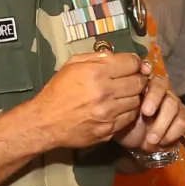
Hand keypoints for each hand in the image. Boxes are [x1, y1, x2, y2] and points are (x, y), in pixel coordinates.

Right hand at [30, 53, 151, 150]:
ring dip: (133, 96)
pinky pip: (129, 117)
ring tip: (124, 95)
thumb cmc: (58, 91)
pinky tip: (119, 108)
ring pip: (136, 100)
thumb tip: (116, 56)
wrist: (46, 122)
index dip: (135, 63)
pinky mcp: (109, 129)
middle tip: (132, 80)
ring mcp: (108, 113)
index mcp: (96, 72)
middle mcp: (105, 92)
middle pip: (138, 82)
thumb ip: (96, 57)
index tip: (134, 66)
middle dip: (138, 79)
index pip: (132, 63)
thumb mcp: (72, 65)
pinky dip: (128, 111)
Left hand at [118, 80, 184, 150]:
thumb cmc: (123, 124)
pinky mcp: (181, 118)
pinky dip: (173, 132)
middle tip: (147, 115)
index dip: (152, 93)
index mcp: (144, 86)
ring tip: (151, 139)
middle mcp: (159, 91)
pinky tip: (162, 142)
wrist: (133, 142)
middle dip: (155, 100)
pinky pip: (183, 120)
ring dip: (163, 123)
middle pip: (163, 87)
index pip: (152, 80)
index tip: (144, 109)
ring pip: (174, 104)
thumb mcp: (117, 115)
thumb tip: (121, 96)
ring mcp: (172, 103)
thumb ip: (120, 103)